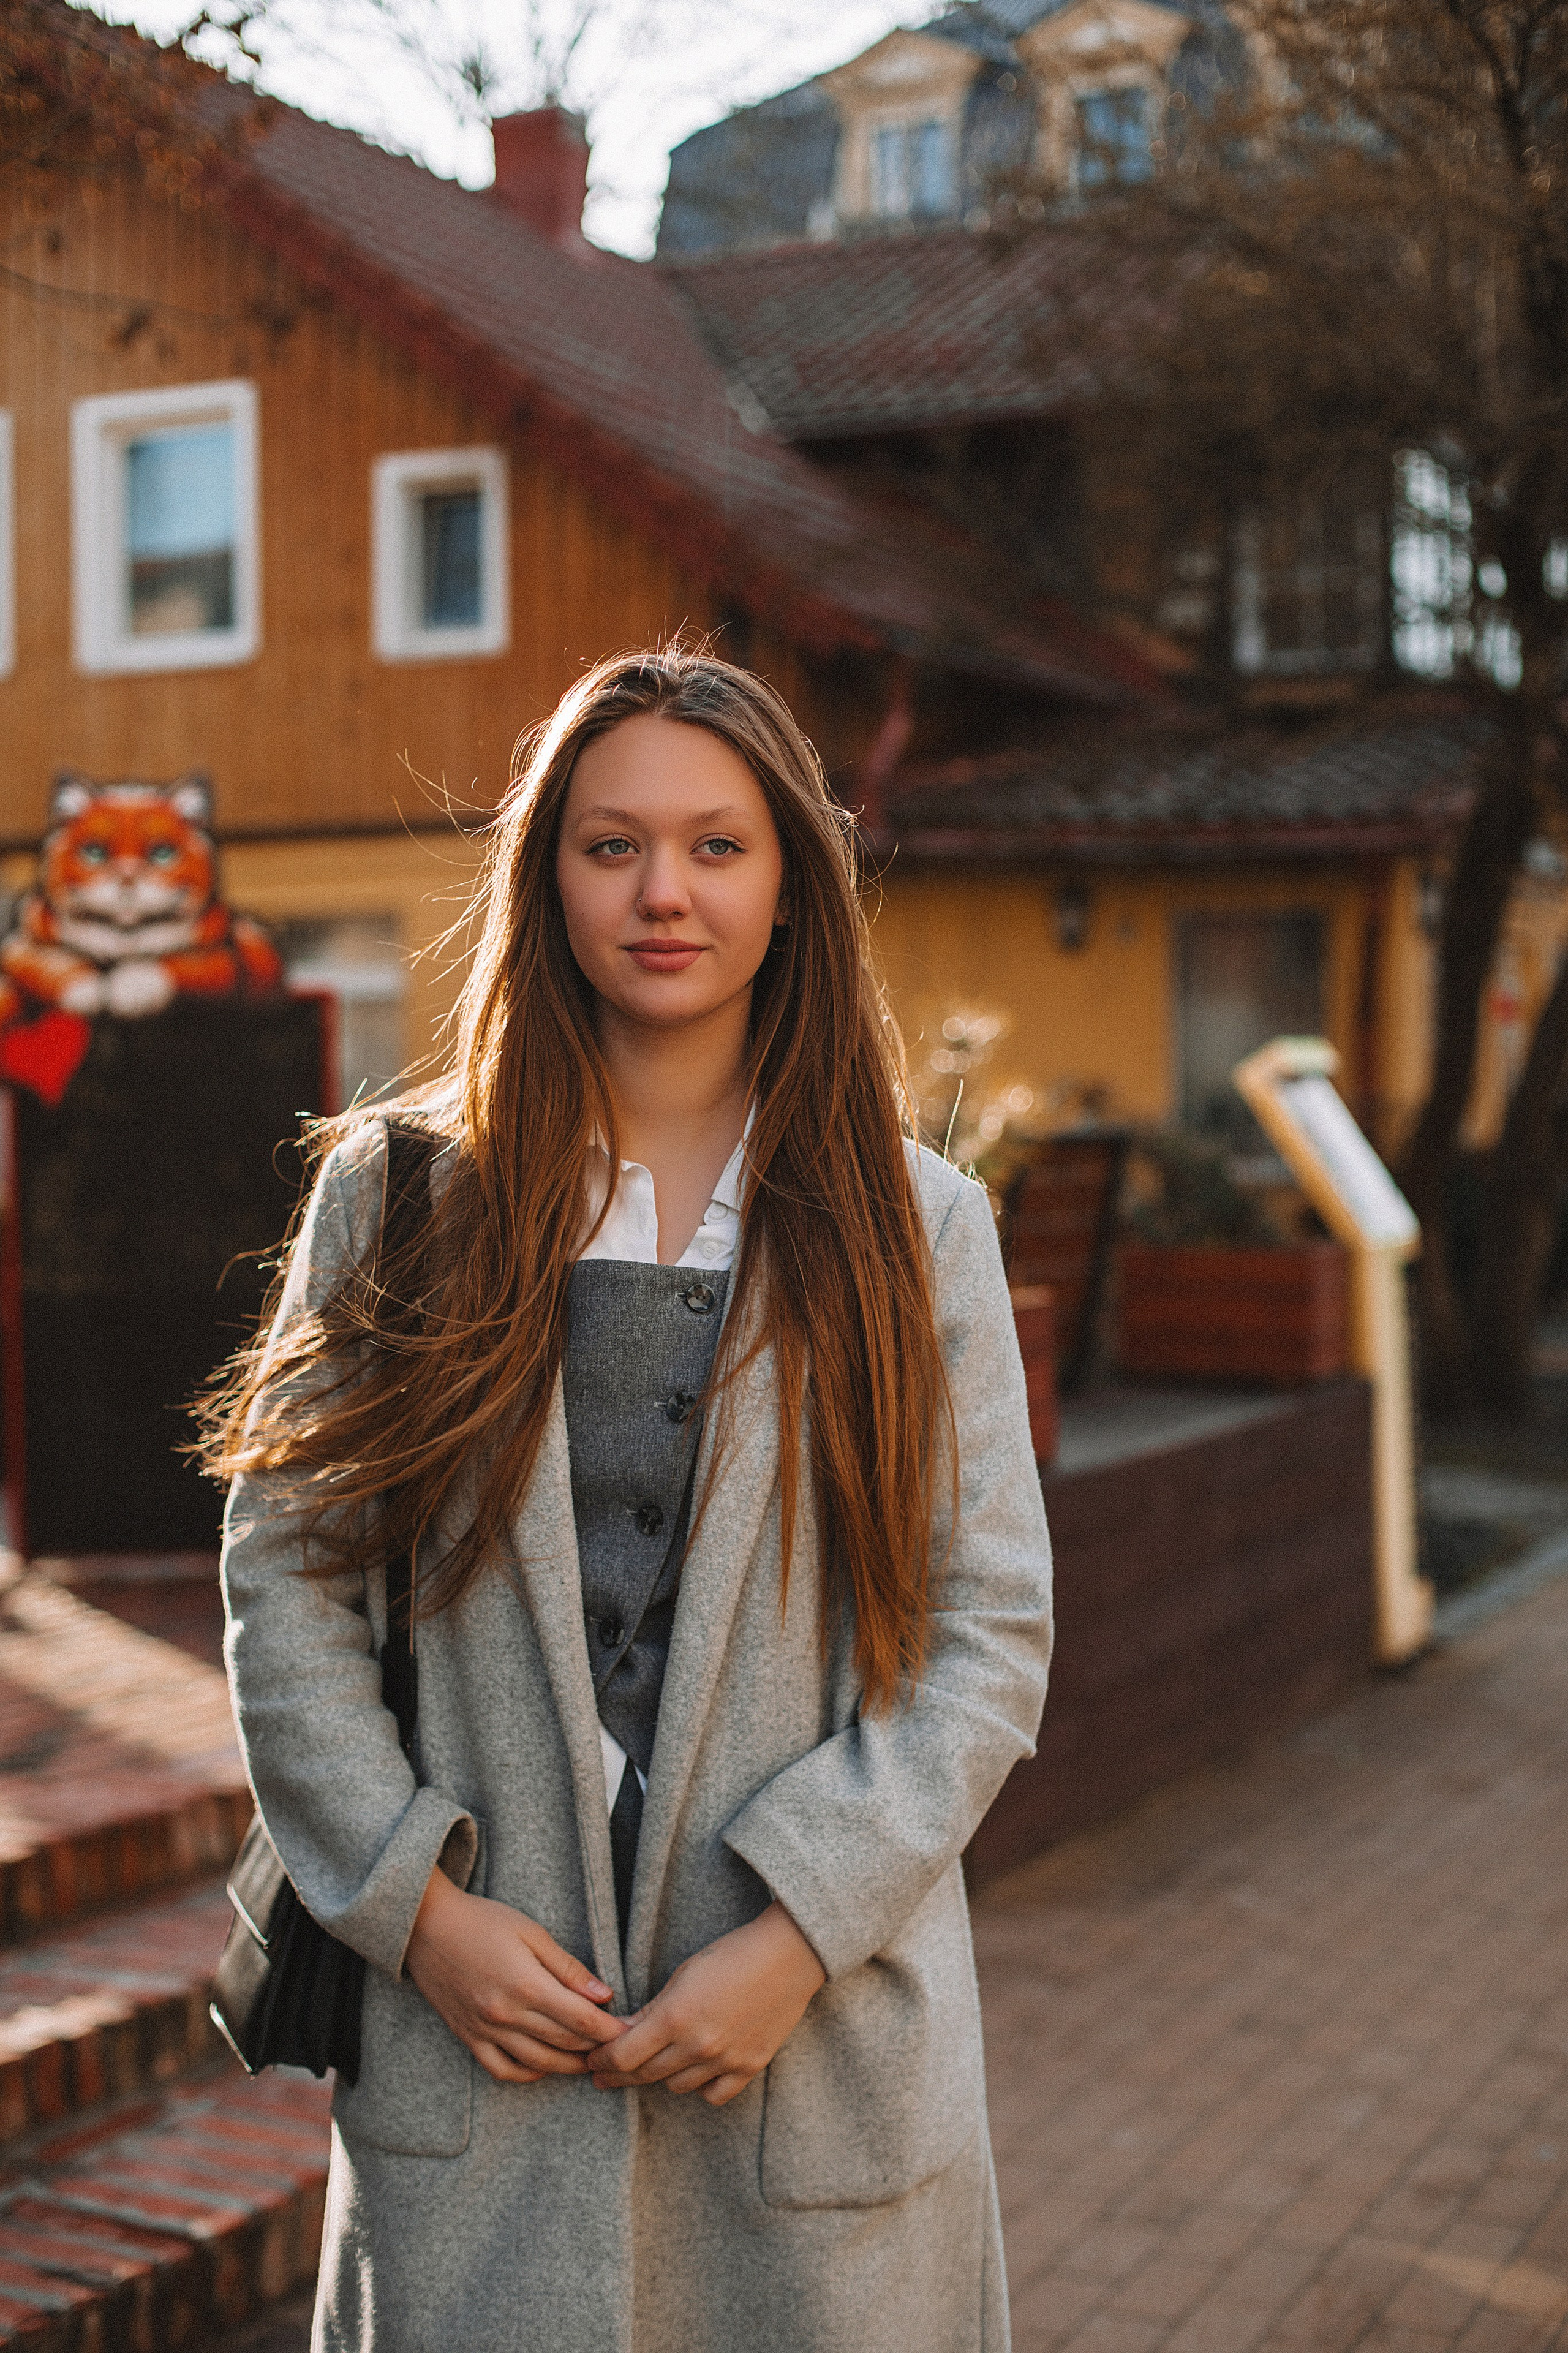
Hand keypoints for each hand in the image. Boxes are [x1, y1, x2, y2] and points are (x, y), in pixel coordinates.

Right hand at [405, 1868, 628, 2083]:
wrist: (426, 1927)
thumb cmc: (482, 1921)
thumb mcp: (531, 1933)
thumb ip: (568, 1968)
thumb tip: (604, 1995)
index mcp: (526, 1985)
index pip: (581, 2021)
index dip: (609, 2030)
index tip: (628, 2032)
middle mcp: (505, 2015)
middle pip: (564, 2043)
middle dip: (596, 2047)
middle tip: (617, 2046)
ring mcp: (484, 2031)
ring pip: (538, 2063)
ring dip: (568, 2065)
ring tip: (590, 2059)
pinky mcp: (468, 2037)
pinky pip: (502, 2070)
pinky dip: (528, 2074)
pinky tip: (545, 2065)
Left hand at [589, 1900, 825, 2106]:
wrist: (787, 1955)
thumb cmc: (732, 1955)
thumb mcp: (683, 1975)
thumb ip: (652, 2011)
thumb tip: (622, 2034)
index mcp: (675, 2017)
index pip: (624, 2056)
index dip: (602, 2061)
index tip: (593, 2060)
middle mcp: (698, 2046)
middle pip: (645, 2075)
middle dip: (620, 2074)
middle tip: (605, 2072)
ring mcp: (725, 2060)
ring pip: (676, 2087)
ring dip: (661, 2075)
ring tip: (656, 2062)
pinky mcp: (750, 2068)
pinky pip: (713, 2095)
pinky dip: (701, 2086)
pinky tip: (697, 2070)